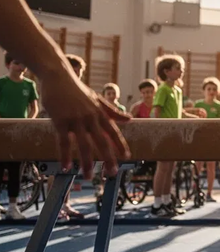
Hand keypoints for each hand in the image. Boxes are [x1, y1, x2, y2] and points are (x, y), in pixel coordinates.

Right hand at [39, 62, 129, 178]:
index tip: (127, 157)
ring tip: (88, 176)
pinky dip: (65, 155)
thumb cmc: (76, 89)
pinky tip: (66, 166)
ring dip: (87, 162)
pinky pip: (63, 141)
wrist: (58, 76)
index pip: (114, 131)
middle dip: (108, 158)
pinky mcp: (60, 120)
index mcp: (100, 112)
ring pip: (84, 144)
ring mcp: (76, 119)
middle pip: (102, 141)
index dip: (120, 145)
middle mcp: (91, 117)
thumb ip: (112, 110)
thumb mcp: (97, 98)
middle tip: (112, 172)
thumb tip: (129, 118)